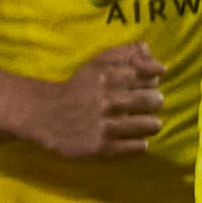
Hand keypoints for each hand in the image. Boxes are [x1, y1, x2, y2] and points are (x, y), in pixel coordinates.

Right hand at [33, 41, 163, 157]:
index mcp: (109, 77)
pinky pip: (140, 146)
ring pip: (153, 125)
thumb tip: (156, 59)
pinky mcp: (103, 148)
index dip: (149, 84)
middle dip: (152, 102)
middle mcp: (109, 101)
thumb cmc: (78, 87)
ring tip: (137, 122)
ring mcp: (106, 126)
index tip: (141, 87)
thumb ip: (127, 55)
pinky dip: (137, 143)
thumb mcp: (98, 63)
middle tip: (142, 106)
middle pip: (156, 101)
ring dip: (148, 124)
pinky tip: (126, 137)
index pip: (151, 79)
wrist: (45, 115)